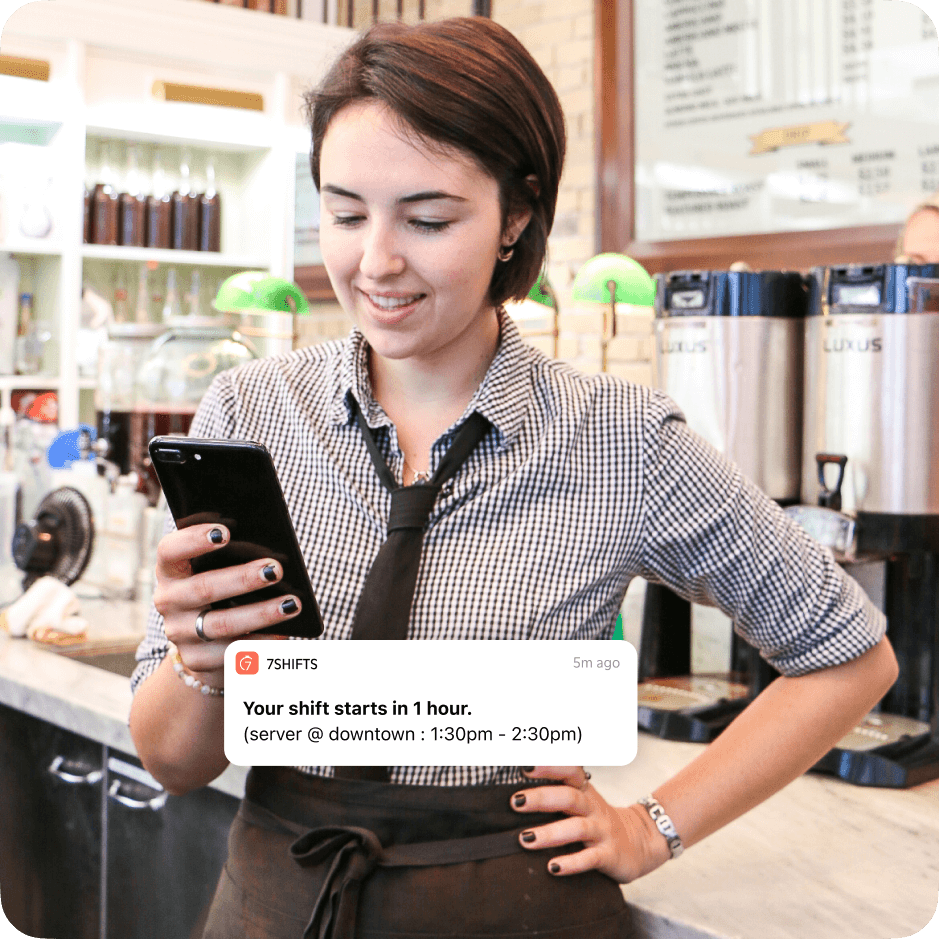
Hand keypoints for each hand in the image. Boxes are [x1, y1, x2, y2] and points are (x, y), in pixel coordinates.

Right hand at [153, 523, 299, 681]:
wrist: (205, 641)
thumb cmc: (222, 587)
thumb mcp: (218, 569)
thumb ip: (234, 556)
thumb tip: (271, 555)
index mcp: (171, 569)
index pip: (170, 550)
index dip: (193, 540)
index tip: (225, 532)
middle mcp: (168, 600)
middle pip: (203, 588)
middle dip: (242, 578)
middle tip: (276, 569)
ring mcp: (179, 632)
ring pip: (221, 624)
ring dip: (260, 613)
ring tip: (292, 604)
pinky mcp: (196, 658)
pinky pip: (232, 653)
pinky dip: (261, 642)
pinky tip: (284, 633)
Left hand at [509, 766, 670, 882]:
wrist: (640, 842)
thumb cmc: (598, 820)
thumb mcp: (582, 800)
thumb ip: (556, 792)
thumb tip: (516, 789)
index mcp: (584, 791)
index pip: (569, 771)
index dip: (549, 766)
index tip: (525, 765)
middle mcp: (593, 808)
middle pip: (568, 797)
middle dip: (541, 798)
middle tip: (515, 802)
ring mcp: (602, 831)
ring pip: (577, 828)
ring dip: (550, 833)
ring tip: (525, 838)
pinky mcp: (609, 855)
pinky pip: (590, 858)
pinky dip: (571, 863)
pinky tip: (552, 867)